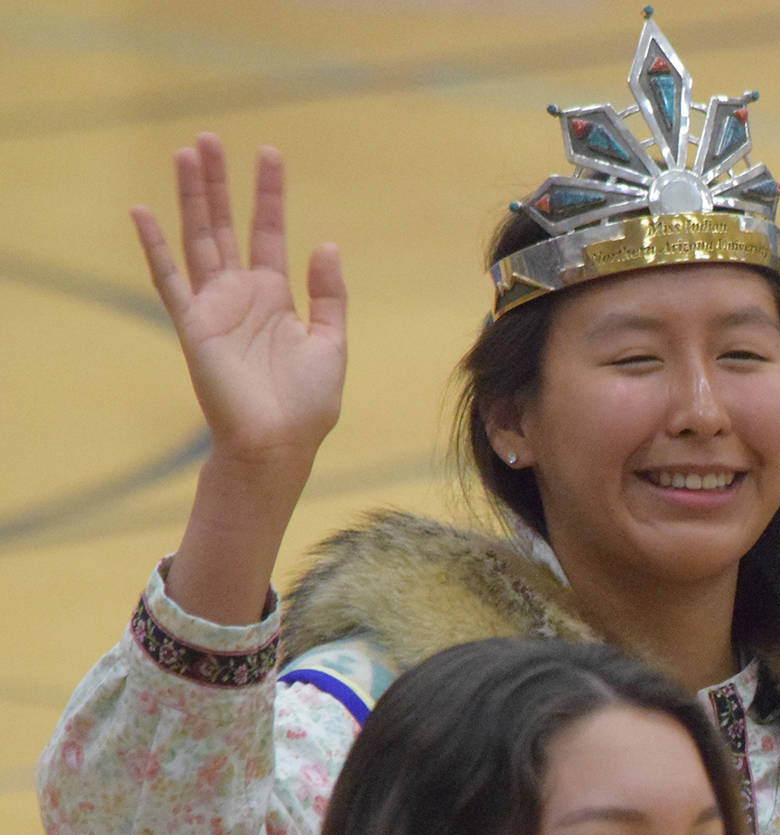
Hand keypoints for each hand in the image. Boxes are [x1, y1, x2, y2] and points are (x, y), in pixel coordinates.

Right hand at [132, 134, 346, 486]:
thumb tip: (326, 243)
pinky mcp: (193, 325)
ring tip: (186, 153)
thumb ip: (328, 294)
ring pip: (198, 239)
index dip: (269, 194)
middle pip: (225, 225)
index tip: (270, 153)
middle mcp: (241, 295)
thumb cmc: (307, 404)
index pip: (269, 232)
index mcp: (275, 297)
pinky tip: (142, 211)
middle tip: (210, 137)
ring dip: (191, 197)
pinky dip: (154, 246)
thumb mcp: (331, 342)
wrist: (280, 445)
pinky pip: (169, 279)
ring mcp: (214, 307)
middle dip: (220, 182)